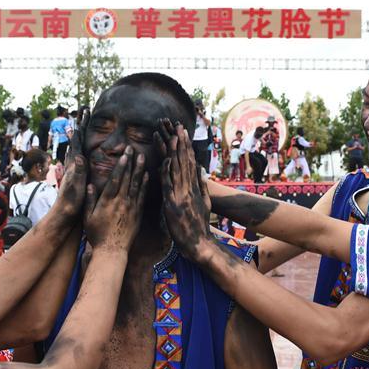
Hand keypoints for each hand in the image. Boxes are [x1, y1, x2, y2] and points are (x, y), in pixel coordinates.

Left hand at [55, 112, 88, 221]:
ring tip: (84, 125)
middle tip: (85, 111)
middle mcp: (72, 163)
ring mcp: (73, 168)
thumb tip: (78, 155)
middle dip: (81, 124)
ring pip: (78, 145)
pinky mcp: (76, 175)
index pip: (78, 138)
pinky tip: (85, 148)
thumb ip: (77, 171)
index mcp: (74, 163)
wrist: (64, 215)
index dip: (82, 125)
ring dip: (82, 134)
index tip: (85, 111)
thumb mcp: (76, 186)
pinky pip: (81, 156)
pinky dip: (83, 147)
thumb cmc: (71, 202)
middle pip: (77, 138)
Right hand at [83, 146, 146, 250]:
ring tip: (142, 157)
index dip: (121, 165)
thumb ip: (90, 200)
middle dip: (130, 162)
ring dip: (139, 170)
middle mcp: (120, 202)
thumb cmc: (97, 235)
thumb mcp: (88, 217)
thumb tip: (90, 184)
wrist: (112, 251)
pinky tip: (147, 175)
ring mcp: (130, 207)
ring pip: (136, 184)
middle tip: (134, 149)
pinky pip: (142, 196)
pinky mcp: (137, 214)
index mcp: (107, 201)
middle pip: (127, 178)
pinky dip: (145, 185)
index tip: (124, 154)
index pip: (115, 179)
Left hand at [157, 119, 212, 260]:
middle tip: (177, 125)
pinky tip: (164, 160)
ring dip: (173, 151)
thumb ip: (202, 187)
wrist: (199, 244)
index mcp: (193, 187)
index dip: (186, 145)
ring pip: (176, 169)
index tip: (183, 131)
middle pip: (183, 160)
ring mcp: (181, 195)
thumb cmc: (200, 226)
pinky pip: (169, 185)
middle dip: (180, 142)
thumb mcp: (204, 203)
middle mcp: (188, 188)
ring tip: (171, 135)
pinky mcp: (173, 204)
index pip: (189, 161)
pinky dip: (166, 172)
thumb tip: (201, 173)